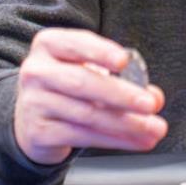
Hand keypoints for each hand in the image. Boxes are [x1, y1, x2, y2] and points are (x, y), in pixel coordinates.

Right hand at [13, 28, 166, 164]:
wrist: (31, 116)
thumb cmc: (67, 85)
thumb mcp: (89, 69)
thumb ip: (123, 77)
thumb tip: (154, 97)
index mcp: (49, 45)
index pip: (75, 44)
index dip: (100, 52)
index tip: (124, 61)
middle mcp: (37, 71)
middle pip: (82, 83)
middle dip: (121, 95)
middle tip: (149, 104)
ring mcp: (34, 103)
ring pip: (87, 115)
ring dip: (126, 124)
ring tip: (152, 128)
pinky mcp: (39, 133)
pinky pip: (83, 137)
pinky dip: (115, 140)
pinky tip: (135, 140)